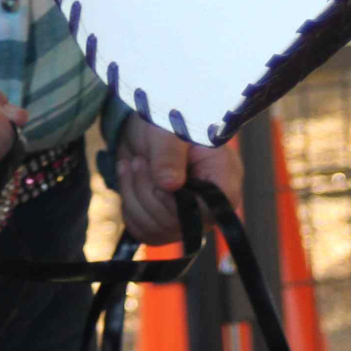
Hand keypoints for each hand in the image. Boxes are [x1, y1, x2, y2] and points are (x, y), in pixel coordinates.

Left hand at [113, 117, 243, 244]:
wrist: (147, 123)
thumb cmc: (168, 118)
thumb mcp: (169, 131)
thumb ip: (169, 155)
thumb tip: (169, 185)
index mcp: (222, 180)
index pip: (211, 211)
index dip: (179, 204)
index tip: (160, 180)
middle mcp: (208, 204)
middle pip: (177, 225)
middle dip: (147, 193)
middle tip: (138, 161)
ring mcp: (186, 216)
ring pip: (155, 231)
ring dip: (133, 197)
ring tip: (131, 165)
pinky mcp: (163, 221)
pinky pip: (142, 231)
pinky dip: (128, 207)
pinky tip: (128, 179)